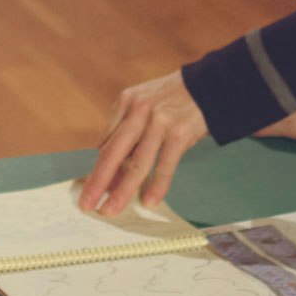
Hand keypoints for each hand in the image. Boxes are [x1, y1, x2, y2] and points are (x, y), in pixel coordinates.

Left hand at [79, 71, 207, 215]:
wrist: (210, 84)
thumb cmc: (173, 100)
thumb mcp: (146, 104)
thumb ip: (129, 134)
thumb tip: (114, 173)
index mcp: (126, 101)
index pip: (106, 142)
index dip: (98, 170)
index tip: (90, 191)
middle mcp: (139, 110)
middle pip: (113, 153)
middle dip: (97, 182)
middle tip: (86, 204)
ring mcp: (159, 121)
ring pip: (137, 163)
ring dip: (122, 190)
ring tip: (111, 210)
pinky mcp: (179, 132)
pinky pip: (165, 166)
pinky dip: (157, 186)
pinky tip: (149, 201)